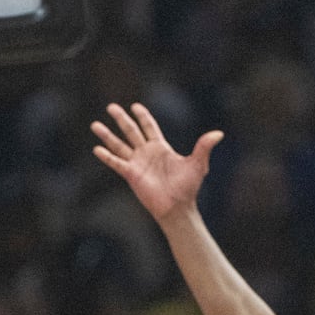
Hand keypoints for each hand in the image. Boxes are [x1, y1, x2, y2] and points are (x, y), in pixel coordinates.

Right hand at [91, 102, 222, 222]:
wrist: (177, 208)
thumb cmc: (188, 188)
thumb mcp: (198, 164)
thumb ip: (204, 147)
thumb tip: (219, 133)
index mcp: (161, 148)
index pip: (149, 127)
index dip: (142, 116)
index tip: (135, 106)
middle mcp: (146, 153)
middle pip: (131, 131)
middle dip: (121, 119)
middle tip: (111, 107)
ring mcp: (137, 164)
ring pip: (119, 145)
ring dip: (107, 135)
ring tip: (95, 124)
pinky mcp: (131, 175)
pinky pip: (116, 163)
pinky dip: (107, 156)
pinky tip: (97, 149)